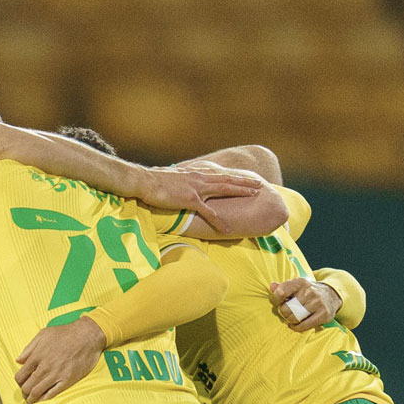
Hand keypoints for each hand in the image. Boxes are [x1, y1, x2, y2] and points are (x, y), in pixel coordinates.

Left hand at [15, 316, 106, 403]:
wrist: (87, 335)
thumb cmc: (65, 333)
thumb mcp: (43, 334)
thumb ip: (29, 348)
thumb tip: (18, 360)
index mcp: (36, 356)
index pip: (20, 376)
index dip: (19, 382)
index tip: (21, 383)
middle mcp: (44, 367)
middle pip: (27, 387)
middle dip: (24, 392)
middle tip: (25, 394)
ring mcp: (56, 374)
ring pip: (37, 392)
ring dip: (31, 399)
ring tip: (30, 401)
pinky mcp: (67, 380)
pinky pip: (52, 393)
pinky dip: (44, 399)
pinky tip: (41, 400)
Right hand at [136, 164, 261, 233]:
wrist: (143, 181)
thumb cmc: (152, 181)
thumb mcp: (170, 177)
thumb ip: (180, 180)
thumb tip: (180, 183)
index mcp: (195, 174)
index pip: (219, 174)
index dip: (234, 176)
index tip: (245, 178)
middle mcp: (199, 179)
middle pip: (227, 179)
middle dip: (245, 182)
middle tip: (260, 184)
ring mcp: (196, 188)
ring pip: (224, 189)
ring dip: (241, 191)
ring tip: (255, 195)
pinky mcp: (190, 200)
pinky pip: (208, 212)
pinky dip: (219, 221)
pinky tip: (228, 229)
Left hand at [271, 277, 341, 331]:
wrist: (332, 295)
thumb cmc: (308, 292)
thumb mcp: (297, 286)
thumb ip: (283, 287)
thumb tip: (272, 286)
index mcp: (301, 282)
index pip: (281, 292)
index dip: (276, 300)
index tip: (279, 303)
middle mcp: (310, 291)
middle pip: (287, 308)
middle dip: (284, 312)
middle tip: (286, 312)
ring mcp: (318, 303)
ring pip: (295, 317)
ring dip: (290, 320)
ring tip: (292, 318)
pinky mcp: (324, 314)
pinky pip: (304, 325)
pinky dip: (297, 327)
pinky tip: (295, 325)